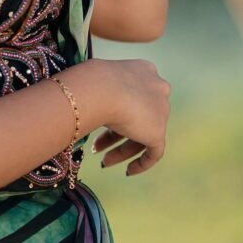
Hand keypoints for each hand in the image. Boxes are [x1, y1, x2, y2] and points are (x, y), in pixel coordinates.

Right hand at [93, 58, 171, 176]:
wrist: (102, 89)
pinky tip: (128, 171)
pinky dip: (142, 163)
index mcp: (145, 70)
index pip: (135, 94)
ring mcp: (161, 111)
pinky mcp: (159, 131)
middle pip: (138, 116)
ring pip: (142, 135)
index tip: (105, 122)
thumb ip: (100, 86)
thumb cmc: (92, 79)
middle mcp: (158, 89)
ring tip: (104, 161)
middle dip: (116, 134)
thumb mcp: (96, 76)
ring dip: (122, 150)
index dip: (119, 110)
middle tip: (97, 147)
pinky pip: (154, 152)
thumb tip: (81, 93)